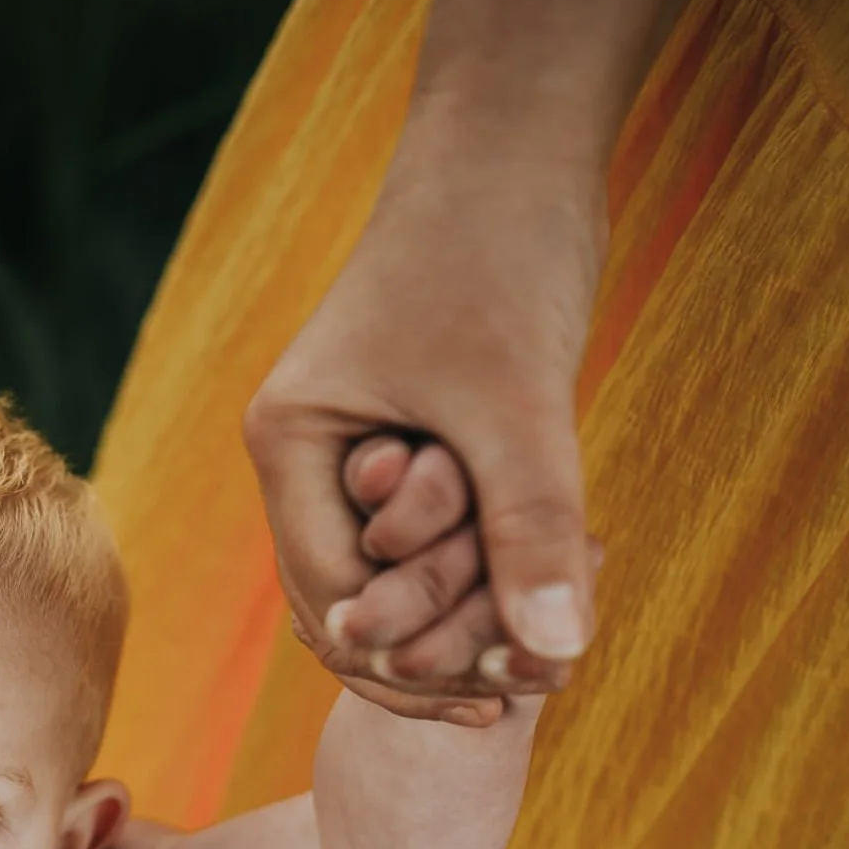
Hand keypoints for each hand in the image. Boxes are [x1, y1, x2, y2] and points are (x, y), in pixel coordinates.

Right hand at [245, 110, 607, 715]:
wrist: (517, 155)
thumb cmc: (498, 255)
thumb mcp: (518, 403)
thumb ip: (531, 528)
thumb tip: (557, 654)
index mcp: (290, 445)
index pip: (328, 602)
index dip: (404, 662)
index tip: (496, 694)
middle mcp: (308, 460)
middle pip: (351, 610)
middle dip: (434, 653)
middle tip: (527, 690)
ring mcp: (354, 458)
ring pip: (395, 584)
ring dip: (463, 621)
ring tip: (545, 659)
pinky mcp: (410, 449)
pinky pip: (433, 547)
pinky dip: (482, 577)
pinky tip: (548, 599)